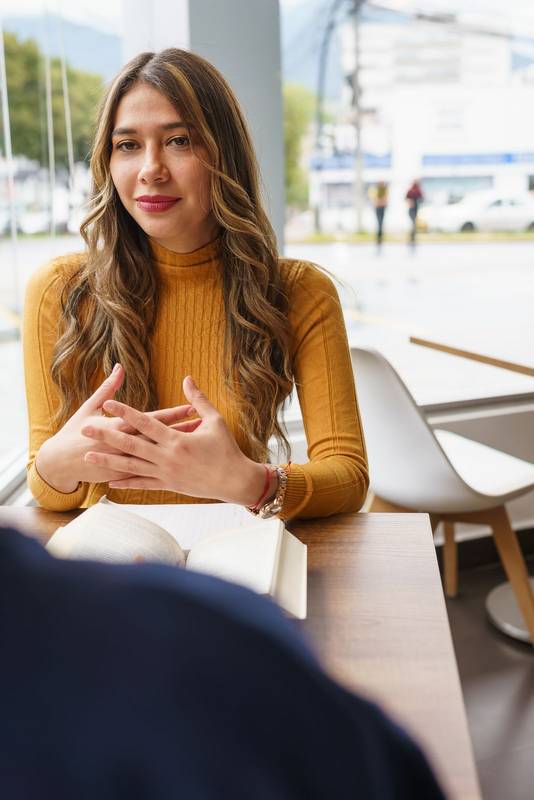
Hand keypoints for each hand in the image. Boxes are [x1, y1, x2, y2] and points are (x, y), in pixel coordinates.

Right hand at [36, 365, 194, 492]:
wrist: (61, 462)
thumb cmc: (76, 432)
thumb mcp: (90, 407)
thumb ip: (107, 387)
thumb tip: (119, 367)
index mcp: (118, 426)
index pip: (151, 419)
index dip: (171, 413)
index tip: (191, 407)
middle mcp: (124, 445)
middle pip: (158, 438)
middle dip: (181, 430)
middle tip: (202, 423)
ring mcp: (124, 462)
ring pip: (157, 456)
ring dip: (177, 449)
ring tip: (197, 441)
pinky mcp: (122, 475)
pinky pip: (147, 474)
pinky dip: (164, 467)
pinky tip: (182, 464)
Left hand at [81, 376, 267, 505]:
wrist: (235, 481)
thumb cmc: (227, 449)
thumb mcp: (216, 421)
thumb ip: (199, 400)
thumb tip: (187, 378)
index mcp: (177, 440)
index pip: (145, 423)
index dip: (125, 412)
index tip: (107, 404)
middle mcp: (167, 458)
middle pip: (130, 444)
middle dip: (106, 436)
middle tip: (85, 429)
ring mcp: (166, 474)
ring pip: (131, 466)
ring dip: (109, 461)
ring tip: (88, 455)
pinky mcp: (168, 486)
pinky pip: (143, 484)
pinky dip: (126, 482)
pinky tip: (110, 480)